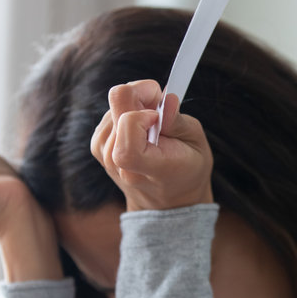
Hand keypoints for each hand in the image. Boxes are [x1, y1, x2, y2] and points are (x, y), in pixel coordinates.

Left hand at [91, 80, 212, 210]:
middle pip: (118, 108)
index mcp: (150, 166)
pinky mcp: (99, 147)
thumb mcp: (197, 145)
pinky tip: (140, 128)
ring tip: (153, 126)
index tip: (159, 117)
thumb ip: (179, 122)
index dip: (143, 112)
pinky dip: (124, 113)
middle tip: (159, 112)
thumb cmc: (186, 168)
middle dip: (141, 97)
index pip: (128, 126)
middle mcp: (120, 164)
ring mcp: (105, 156)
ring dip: (134, 107)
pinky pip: (108, 114)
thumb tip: (165, 99)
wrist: (167, 199)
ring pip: (113, 107)